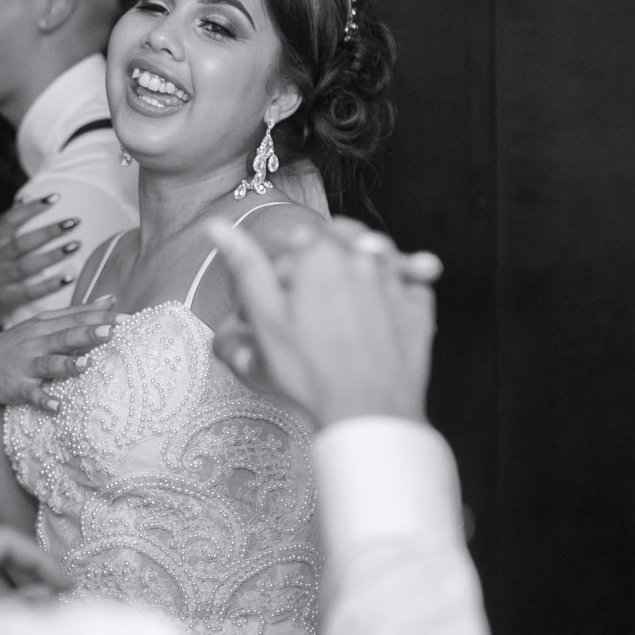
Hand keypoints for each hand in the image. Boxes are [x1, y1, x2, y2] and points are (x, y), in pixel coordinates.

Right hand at [0, 195, 82, 321]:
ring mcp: (0, 280)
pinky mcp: (7, 299)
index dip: (31, 208)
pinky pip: (30, 292)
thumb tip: (25, 199)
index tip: (54, 198)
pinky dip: (50, 285)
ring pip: (28, 266)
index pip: (10, 220)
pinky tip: (68, 277)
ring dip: (53, 255)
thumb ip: (6, 227)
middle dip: (49, 231)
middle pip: (23, 243)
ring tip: (76, 245)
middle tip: (74, 221)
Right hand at [0, 299, 116, 409]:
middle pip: (65, 336)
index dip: (100, 318)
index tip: (126, 318)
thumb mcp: (45, 324)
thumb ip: (78, 313)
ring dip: (67, 364)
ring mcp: (27, 364)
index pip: (76, 318)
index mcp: (46, 325)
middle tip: (111, 331)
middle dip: (87, 333)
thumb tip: (111, 300)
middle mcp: (37, 342)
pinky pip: (31, 394)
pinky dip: (43, 400)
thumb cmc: (22, 344)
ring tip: (86, 364)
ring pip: (49, 363)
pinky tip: (57, 406)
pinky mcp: (17, 386)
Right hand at [206, 215, 438, 428]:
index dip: (284, 264)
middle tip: (313, 300)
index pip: (295, 239)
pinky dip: (394, 288)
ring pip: (373, 254)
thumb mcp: (266, 317)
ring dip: (358, 268)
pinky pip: (406, 281)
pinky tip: (378, 313)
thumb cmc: (311, 369)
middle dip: (323, 259)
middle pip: (336, 240)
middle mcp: (360, 255)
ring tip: (344, 305)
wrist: (368, 410)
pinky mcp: (419, 302)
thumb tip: (215, 225)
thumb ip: (245, 265)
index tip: (282, 293)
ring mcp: (395, 278)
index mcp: (318, 253)